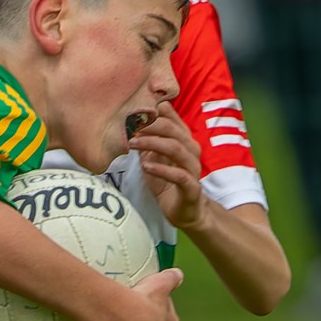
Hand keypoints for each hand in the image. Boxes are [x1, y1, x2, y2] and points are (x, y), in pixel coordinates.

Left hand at [130, 102, 208, 230]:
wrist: (185, 210)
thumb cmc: (168, 180)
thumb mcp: (153, 156)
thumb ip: (146, 139)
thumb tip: (128, 121)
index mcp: (183, 139)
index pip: (172, 117)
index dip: (153, 111)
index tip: (131, 111)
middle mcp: (191, 150)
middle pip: (172, 130)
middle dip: (149, 125)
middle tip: (128, 126)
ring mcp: (193, 168)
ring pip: (176, 148)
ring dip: (152, 143)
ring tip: (131, 143)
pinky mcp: (191, 188)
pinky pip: (179, 175)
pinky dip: (161, 170)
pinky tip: (145, 166)